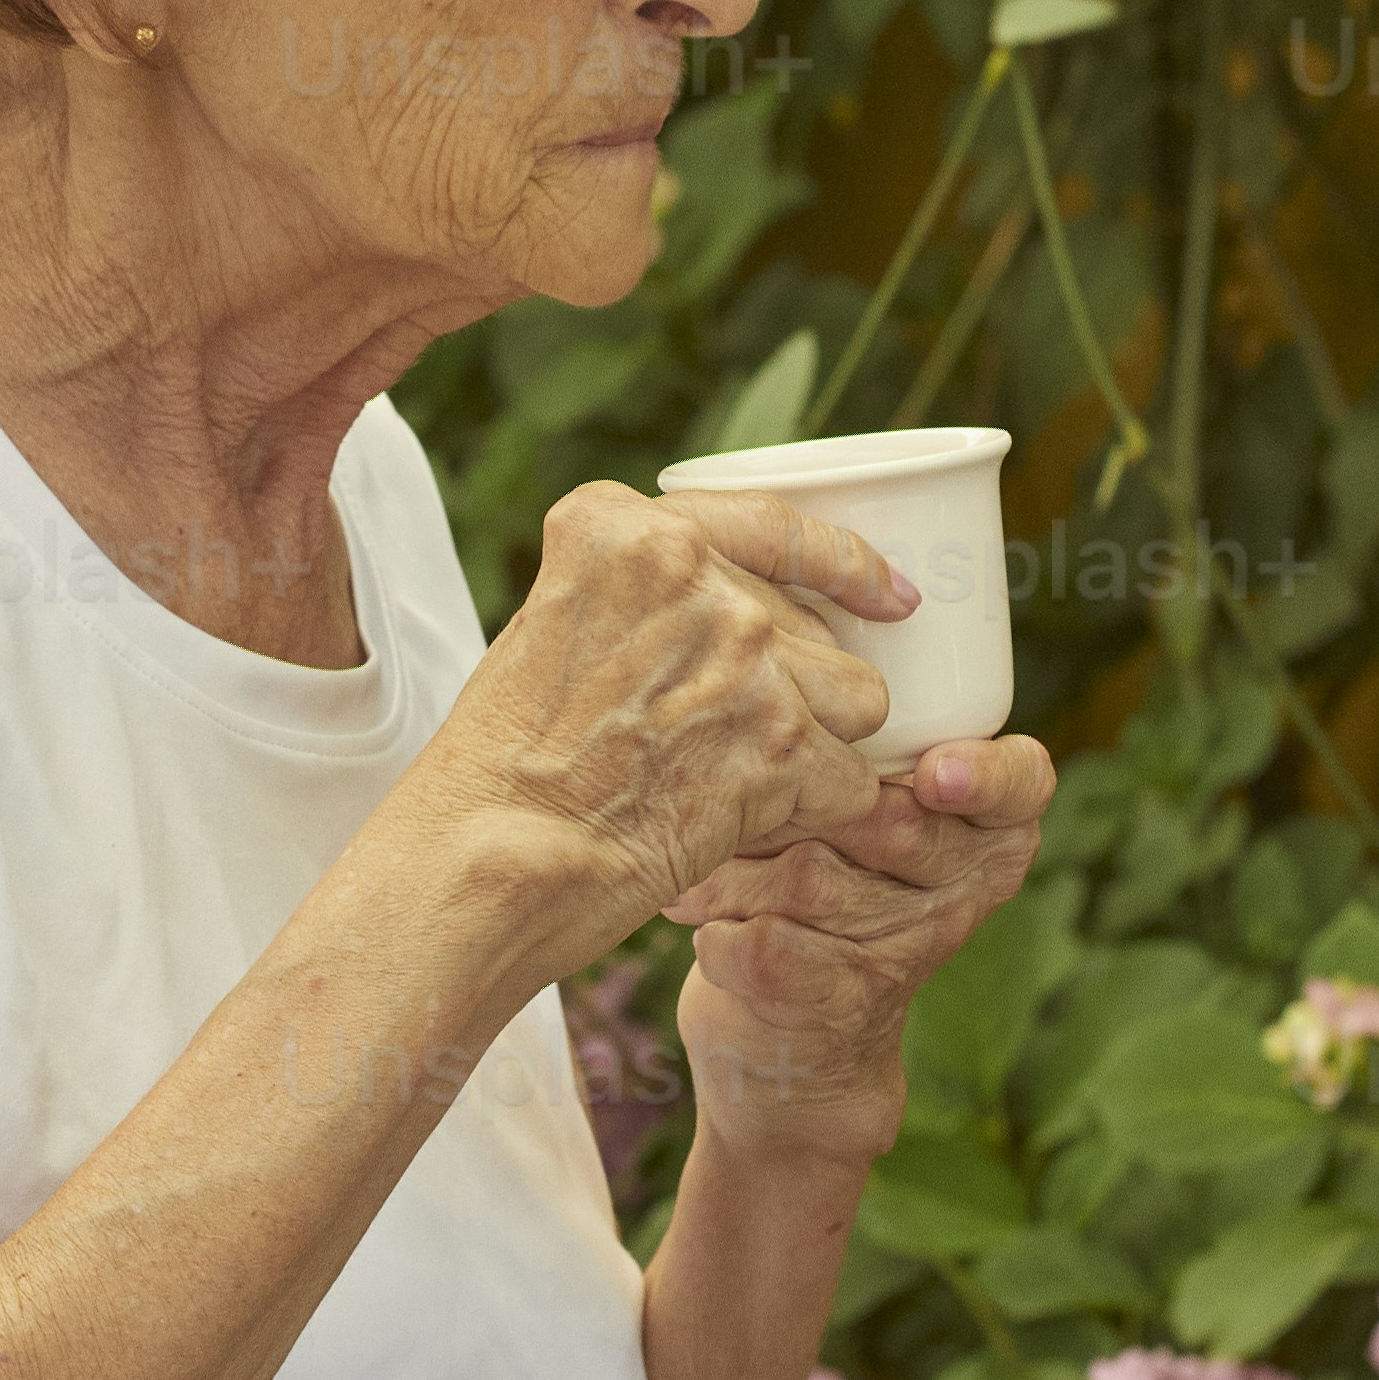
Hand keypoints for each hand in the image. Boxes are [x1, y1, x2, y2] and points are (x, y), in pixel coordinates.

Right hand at [416, 477, 923, 944]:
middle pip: (815, 628)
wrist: (489, 859)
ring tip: (731, 787)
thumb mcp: (556, 628)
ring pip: (857, 698)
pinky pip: (853, 780)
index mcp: (622, 528)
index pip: (775, 521)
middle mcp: (689, 570)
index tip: (889, 593)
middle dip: (792, 692)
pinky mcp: (779, 740)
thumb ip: (652, 597)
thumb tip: (764, 612)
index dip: (844, 563)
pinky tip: (740, 829)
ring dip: (815, 749)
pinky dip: (813, 817)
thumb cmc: (506, 767)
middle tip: (711, 751)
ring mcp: (742, 650)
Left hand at [678, 723, 1056, 1177]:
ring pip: (811, 877)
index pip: (1022, 783)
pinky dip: (712, 920)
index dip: (983, 775)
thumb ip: (848, 737)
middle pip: (890, 820)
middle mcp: (964, 886)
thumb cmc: (812, 872)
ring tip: (693, 848)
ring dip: (731, 860)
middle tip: (719, 777)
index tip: (932, 774)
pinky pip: (762, 939)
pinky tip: (696, 914)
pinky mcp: (839, 1004)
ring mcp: (907, 951)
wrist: (794, 1035)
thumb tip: (776, 646)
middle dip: (786, 797)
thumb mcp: (851, 799)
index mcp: (986, 825)